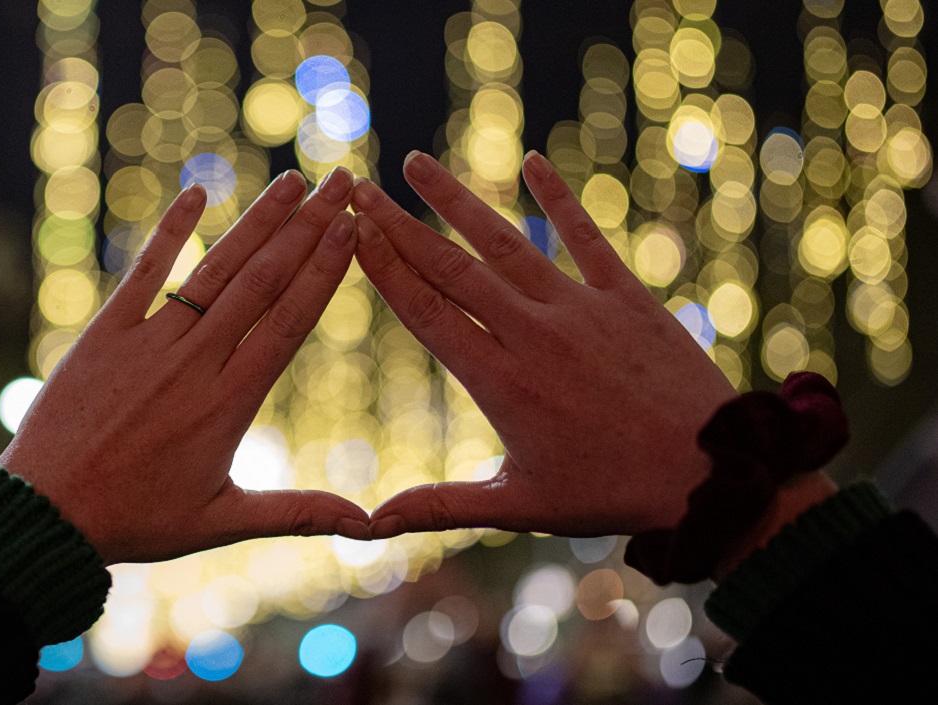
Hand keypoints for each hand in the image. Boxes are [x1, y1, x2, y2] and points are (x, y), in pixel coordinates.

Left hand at [0, 167, 370, 564]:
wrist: (45, 514)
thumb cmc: (136, 520)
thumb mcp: (221, 522)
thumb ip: (298, 512)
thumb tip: (368, 525)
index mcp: (229, 403)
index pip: (289, 321)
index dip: (323, 269)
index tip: (350, 227)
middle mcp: (194, 362)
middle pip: (262, 282)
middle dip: (306, 227)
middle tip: (340, 183)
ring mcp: (148, 342)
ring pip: (214, 270)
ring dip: (257, 222)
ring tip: (292, 181)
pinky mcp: (105, 333)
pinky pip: (144, 272)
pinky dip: (171, 231)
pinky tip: (199, 192)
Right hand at [354, 151, 737, 538]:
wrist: (712, 474)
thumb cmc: (610, 494)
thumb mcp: (519, 506)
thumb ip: (441, 506)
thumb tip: (369, 524)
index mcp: (502, 383)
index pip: (426, 312)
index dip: (384, 269)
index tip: (352, 233)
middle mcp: (534, 335)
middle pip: (453, 269)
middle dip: (399, 225)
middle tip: (361, 189)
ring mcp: (581, 309)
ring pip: (506, 243)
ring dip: (457, 201)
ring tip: (417, 163)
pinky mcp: (626, 296)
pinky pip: (586, 236)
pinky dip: (560, 198)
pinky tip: (533, 160)